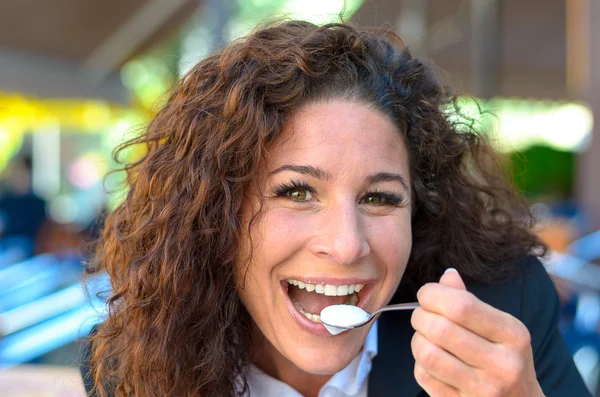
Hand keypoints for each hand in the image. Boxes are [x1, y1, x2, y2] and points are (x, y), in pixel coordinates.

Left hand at [410, 269, 544, 396]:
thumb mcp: (501, 329)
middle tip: (422, 315)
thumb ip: (470, 301)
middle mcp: (502, 364)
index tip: (427, 295)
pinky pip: (423, 376)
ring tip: (425, 337)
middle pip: (440, 329)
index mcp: (513, 335)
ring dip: (417, 339)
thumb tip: (447, 275)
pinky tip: (432, 360)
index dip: (433, 294)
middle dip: (420, 316)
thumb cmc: (507, 361)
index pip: (461, 306)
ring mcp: (482, 390)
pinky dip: (420, 363)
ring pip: (427, 353)